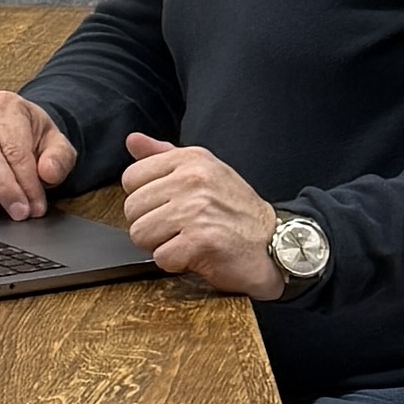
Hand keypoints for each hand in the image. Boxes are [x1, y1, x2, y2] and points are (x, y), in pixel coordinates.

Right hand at [0, 91, 74, 217]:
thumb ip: (58, 157)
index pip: (14, 148)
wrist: (19, 127)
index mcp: (5, 106)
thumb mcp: (55, 142)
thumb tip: (46, 173)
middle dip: (3, 187)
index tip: (35, 205)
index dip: (27, 181)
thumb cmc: (32, 136)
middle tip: (17, 212)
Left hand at [119, 134, 285, 297]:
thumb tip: (133, 141)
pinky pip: (160, 257)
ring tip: (187, 239)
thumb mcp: (205, 171)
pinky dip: (176, 262)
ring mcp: (196, 210)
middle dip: (151, 225)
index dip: (145, 199)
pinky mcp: (200, 241)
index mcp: (191, 159)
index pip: (131, 177)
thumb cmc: (236, 211)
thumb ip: (164, 156)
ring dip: (161, 244)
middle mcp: (193, 180)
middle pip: (132, 209)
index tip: (167, 205)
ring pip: (141, 234)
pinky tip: (196, 254)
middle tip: (179, 227)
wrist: (272, 243)